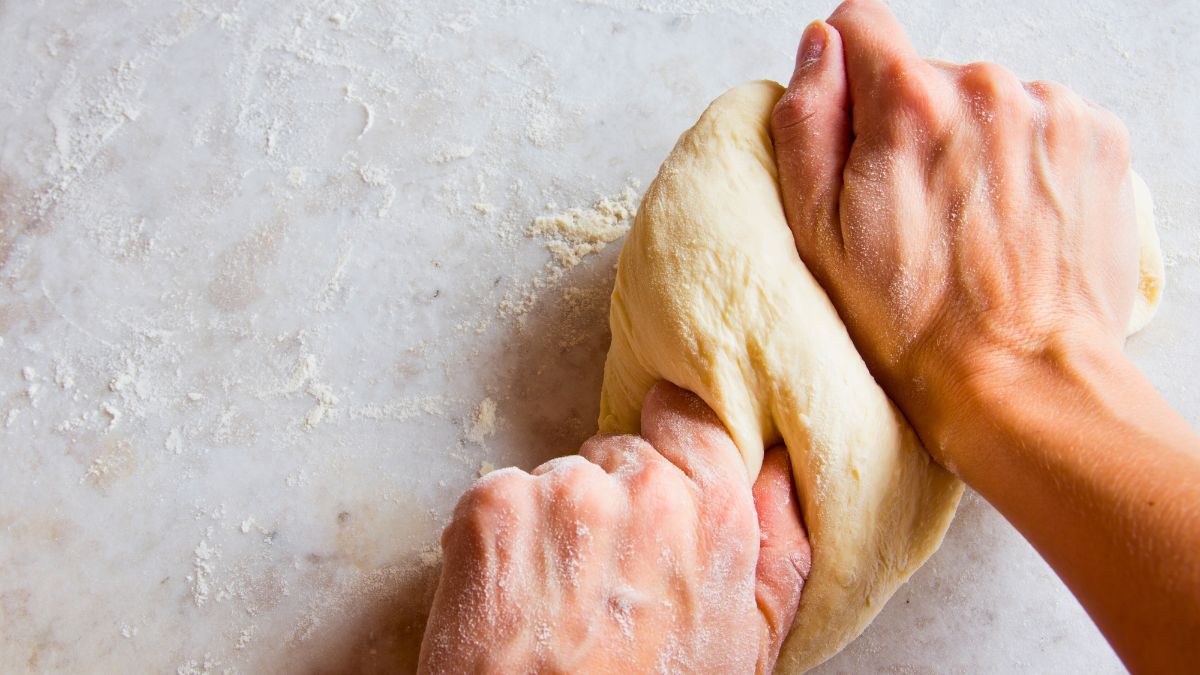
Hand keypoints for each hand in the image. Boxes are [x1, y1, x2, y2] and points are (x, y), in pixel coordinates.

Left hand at [418, 383, 810, 673]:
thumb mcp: (746, 646)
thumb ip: (781, 550)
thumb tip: (784, 468)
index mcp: (714, 516)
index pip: (688, 420)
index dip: (665, 449)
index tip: (647, 485)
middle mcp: (645, 490)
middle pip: (616, 454)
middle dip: (607, 504)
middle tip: (598, 583)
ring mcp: (565, 494)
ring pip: (557, 476)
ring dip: (551, 523)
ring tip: (552, 601)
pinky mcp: (495, 507)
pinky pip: (498, 492)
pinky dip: (495, 538)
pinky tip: (509, 599)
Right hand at [771, 0, 1138, 460]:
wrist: (1022, 379)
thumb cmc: (911, 321)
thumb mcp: (817, 231)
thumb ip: (806, 119)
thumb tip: (820, 46)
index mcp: (910, 104)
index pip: (859, 22)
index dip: (844, 77)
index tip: (854, 133)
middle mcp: (988, 87)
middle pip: (925, 70)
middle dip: (909, 123)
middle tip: (910, 208)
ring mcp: (1052, 110)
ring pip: (983, 97)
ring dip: (968, 140)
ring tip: (965, 222)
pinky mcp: (1097, 137)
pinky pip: (1036, 120)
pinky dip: (1018, 158)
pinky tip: (1008, 218)